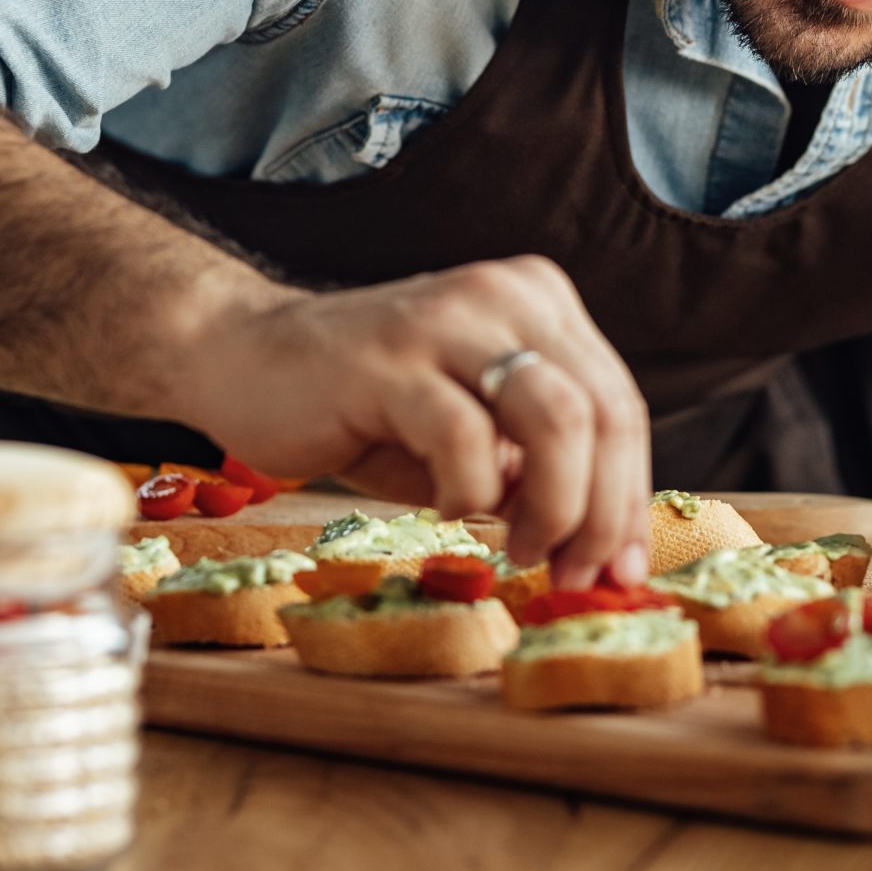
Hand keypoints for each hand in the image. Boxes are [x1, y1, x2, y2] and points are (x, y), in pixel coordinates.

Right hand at [167, 256, 651, 585]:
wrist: (241, 358)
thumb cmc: (364, 409)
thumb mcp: (471, 434)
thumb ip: (536, 470)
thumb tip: (604, 547)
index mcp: (536, 302)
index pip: (618, 403)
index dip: (630, 496)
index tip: (620, 568)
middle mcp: (503, 296)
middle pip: (604, 411)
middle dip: (604, 512)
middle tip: (574, 574)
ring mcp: (447, 321)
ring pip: (558, 417)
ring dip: (556, 507)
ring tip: (521, 550)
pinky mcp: (389, 359)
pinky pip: (467, 438)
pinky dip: (473, 494)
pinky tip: (449, 510)